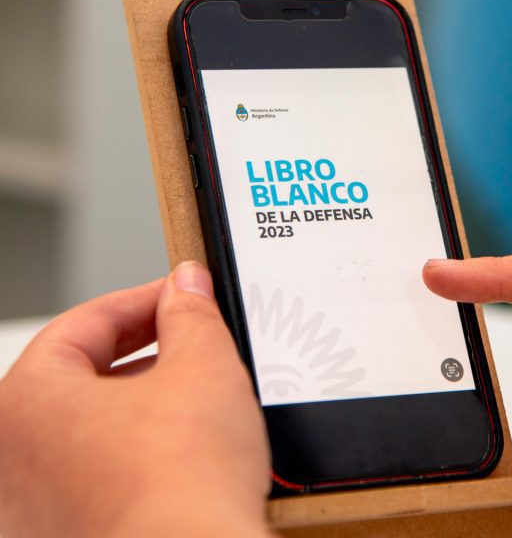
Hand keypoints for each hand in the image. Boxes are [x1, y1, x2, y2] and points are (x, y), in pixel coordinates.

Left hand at [0, 262, 271, 537]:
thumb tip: (186, 288)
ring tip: (197, 400)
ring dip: (141, 408)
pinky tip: (182, 456)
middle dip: (145, 355)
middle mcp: (13, 458)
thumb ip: (191, 315)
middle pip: (80, 378)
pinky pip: (101, 479)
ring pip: (91, 432)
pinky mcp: (70, 537)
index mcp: (25, 401)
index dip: (144, 301)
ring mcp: (36, 508)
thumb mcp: (204, 368)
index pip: (83, 325)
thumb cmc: (180, 483)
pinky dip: (137, 458)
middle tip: (195, 342)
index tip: (182, 297)